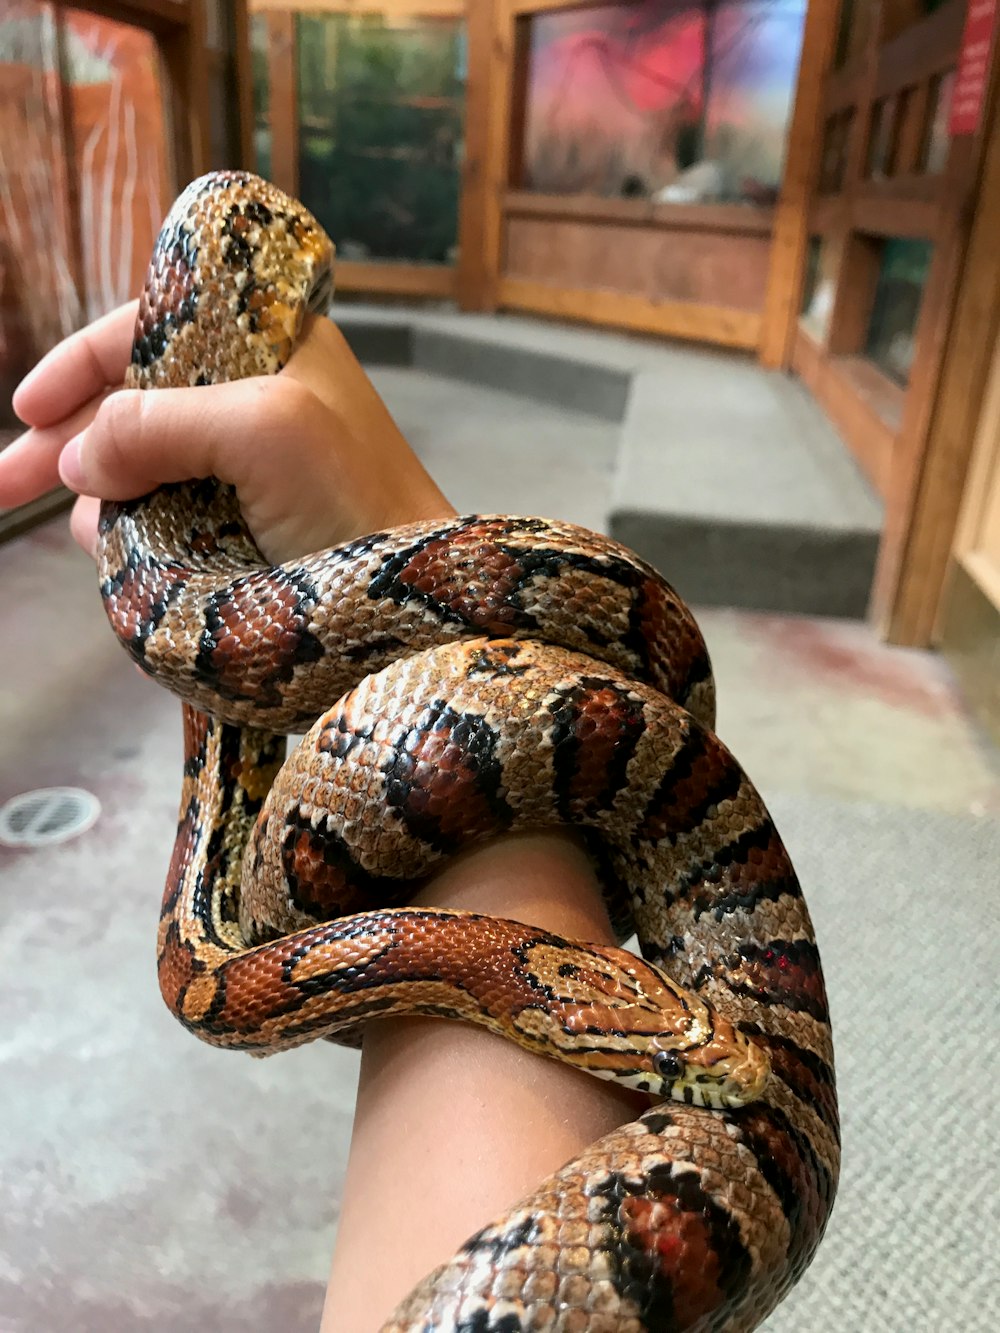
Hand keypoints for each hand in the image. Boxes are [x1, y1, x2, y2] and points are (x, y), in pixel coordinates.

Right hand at [2, 301, 453, 562]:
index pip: (156, 325)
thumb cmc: (360, 504)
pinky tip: (119, 554)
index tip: (26, 409)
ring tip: (98, 534)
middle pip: (135, 399)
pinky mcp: (250, 529)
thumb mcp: (261, 432)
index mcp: (273, 347)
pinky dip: (135, 535)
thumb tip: (79, 457)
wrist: (417, 610)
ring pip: (145, 468)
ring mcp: (253, 469)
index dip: (84, 361)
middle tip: (6, 485)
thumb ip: (158, 423)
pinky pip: (168, 520)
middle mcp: (259, 398)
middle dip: (70, 440)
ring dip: (105, 497)